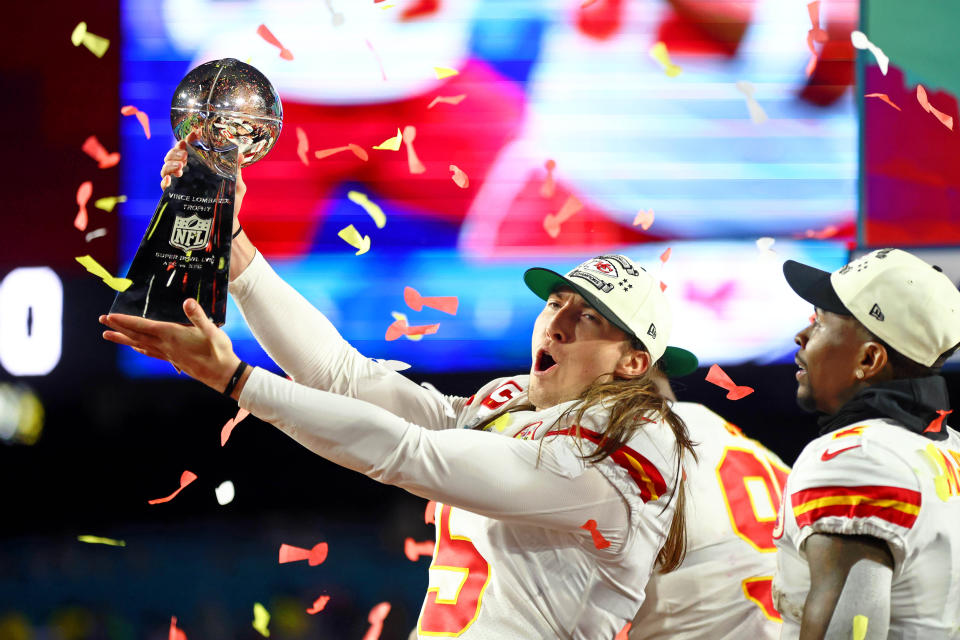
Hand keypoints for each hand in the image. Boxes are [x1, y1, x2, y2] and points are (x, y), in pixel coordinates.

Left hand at [100, 299, 241, 392]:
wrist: (224, 374)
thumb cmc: (218, 351)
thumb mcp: (211, 330)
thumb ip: (198, 315)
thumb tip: (187, 301)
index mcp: (171, 335)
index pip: (143, 326)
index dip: (125, 320)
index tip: (109, 316)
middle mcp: (165, 345)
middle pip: (136, 336)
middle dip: (118, 328)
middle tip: (102, 322)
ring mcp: (168, 354)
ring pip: (139, 345)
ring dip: (123, 339)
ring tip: (108, 336)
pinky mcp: (174, 360)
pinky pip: (150, 352)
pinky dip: (139, 348)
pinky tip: (137, 348)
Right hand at [160, 131, 245, 230]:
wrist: (225, 225)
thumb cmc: (230, 204)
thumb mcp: (236, 186)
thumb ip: (236, 171)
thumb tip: (240, 155)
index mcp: (202, 165)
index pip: (192, 147)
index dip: (190, 138)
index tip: (194, 134)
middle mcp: (189, 172)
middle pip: (174, 155)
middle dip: (176, 151)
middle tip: (184, 155)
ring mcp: (181, 183)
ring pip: (166, 167)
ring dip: (170, 163)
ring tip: (180, 167)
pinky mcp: (176, 196)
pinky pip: (165, 186)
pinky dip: (165, 180)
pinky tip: (169, 180)